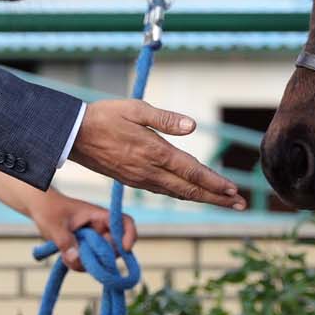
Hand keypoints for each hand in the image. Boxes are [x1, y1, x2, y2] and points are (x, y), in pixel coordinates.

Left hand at [29, 190, 137, 272]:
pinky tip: (65, 257)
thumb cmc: (49, 209)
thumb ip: (64, 241)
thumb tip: (75, 258)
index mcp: (99, 216)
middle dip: (100, 257)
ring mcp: (94, 240)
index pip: (124, 222)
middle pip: (115, 248)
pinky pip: (89, 263)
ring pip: (101, 259)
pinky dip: (79, 265)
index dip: (129, 235)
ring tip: (66, 255)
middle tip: (78, 256)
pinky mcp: (86, 249)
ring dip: (86, 263)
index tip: (125, 248)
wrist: (40, 207)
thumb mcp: (54, 225)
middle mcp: (101, 228)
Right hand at [69, 99, 245, 209]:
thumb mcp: (135, 109)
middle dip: (217, 198)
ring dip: (204, 198)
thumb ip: (165, 119)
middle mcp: (150, 171)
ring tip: (225, 202)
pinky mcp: (134, 181)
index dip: (214, 182)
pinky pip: (165, 191)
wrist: (73, 136)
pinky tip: (194, 194)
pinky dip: (184, 194)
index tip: (233, 191)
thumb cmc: (104, 116)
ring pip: (179, 193)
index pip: (191, 171)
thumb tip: (192, 126)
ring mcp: (141, 179)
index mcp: (154, 151)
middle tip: (241, 205)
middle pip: (190, 190)